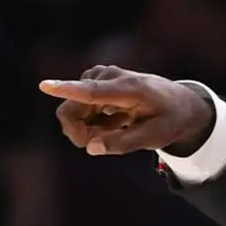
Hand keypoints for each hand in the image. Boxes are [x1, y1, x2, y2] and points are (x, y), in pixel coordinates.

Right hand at [39, 66, 213, 155]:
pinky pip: (79, 107)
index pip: (93, 91)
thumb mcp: (154, 138)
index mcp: (130, 89)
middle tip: (110, 142)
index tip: (44, 86)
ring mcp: (100, 76)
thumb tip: (90, 148)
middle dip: (82, 133)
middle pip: (73, 109)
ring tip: (122, 127)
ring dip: (91, 128)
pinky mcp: (94, 80)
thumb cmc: (170, 120)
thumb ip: (122, 144)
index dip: (67, 90)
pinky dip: (94, 120)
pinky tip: (118, 120)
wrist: (182, 103)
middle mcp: (110, 77)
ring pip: (73, 110)